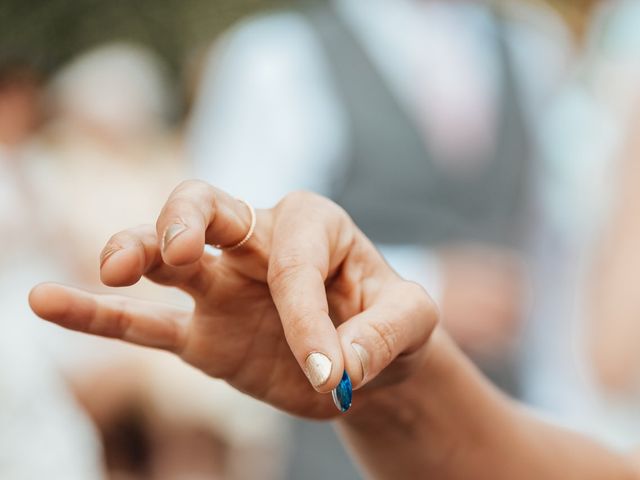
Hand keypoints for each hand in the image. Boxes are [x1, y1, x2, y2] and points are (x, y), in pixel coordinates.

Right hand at [29, 181, 437, 418]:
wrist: (372, 356)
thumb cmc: (391, 324)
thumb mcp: (413, 321)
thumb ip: (384, 334)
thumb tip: (340, 366)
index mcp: (313, 225)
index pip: (290, 260)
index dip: (306, 318)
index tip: (331, 375)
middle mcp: (258, 243)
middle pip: (205, 206)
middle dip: (183, 218)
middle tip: (176, 249)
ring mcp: (223, 288)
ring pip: (164, 258)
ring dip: (134, 253)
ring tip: (114, 268)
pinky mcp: (203, 334)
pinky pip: (144, 324)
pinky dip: (98, 316)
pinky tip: (47, 301)